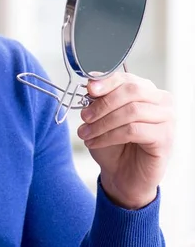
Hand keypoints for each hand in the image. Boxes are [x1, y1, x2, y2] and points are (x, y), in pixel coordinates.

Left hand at [77, 72, 174, 208]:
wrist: (122, 173)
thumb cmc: (114, 143)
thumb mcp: (102, 117)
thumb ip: (99, 99)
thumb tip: (92, 85)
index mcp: (146, 89)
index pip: (126, 77)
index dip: (106, 81)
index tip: (89, 89)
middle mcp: (161, 101)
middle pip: (131, 91)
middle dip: (103, 104)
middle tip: (84, 116)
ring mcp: (167, 120)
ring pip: (132, 111)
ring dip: (103, 123)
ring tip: (86, 133)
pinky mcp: (165, 139)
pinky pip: (134, 131)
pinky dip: (109, 136)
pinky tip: (96, 142)